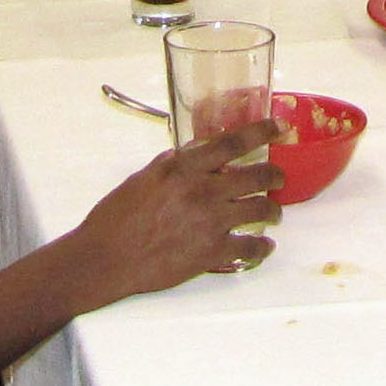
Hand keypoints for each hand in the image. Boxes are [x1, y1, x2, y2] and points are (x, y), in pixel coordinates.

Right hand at [68, 119, 281, 300]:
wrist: (106, 258)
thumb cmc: (116, 218)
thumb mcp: (144, 177)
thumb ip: (174, 164)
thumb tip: (195, 153)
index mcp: (183, 168)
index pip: (232, 142)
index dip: (261, 131)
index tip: (279, 126)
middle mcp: (202, 191)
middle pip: (257, 175)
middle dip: (275, 176)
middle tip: (278, 178)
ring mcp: (211, 222)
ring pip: (262, 209)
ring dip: (273, 211)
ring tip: (273, 213)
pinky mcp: (212, 253)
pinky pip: (252, 247)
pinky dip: (262, 248)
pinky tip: (262, 247)